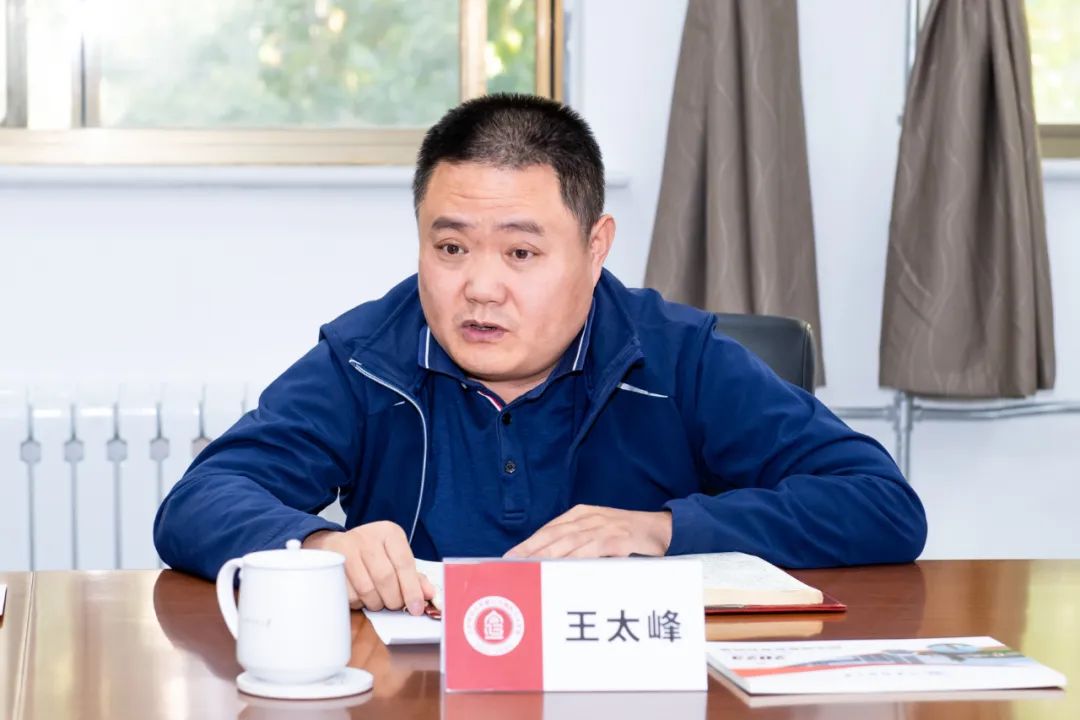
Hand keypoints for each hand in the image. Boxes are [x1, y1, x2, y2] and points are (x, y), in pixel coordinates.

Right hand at [303, 522, 435, 614]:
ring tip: (379, 600)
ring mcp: (347, 549)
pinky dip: (359, 603)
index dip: (412, 590)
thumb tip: (430, 595)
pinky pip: (349, 595)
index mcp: (389, 533)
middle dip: (393, 599)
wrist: (333, 545)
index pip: (404, 564)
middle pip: (385, 578)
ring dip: (376, 603)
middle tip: (395, 605)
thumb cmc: (372, 553)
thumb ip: (414, 576)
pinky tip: (362, 597)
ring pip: (367, 589)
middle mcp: (368, 537)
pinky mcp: (332, 565)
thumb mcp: (395, 557)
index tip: (416, 608)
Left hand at [504, 505, 672, 558]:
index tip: (509, 557)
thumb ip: (578, 543)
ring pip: (569, 542)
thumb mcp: (600, 532)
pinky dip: (576, 559)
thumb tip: (550, 563)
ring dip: (547, 557)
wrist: (665, 529)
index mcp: (582, 514)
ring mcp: (604, 527)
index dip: (528, 543)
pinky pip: (592, 549)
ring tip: (529, 570)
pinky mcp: (618, 539)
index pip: (548, 530)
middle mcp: (589, 518)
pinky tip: (563, 569)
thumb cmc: (629, 536)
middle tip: (511, 566)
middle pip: (553, 535)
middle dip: (530, 551)